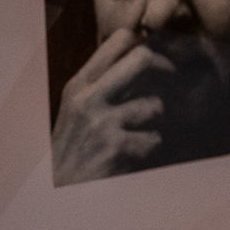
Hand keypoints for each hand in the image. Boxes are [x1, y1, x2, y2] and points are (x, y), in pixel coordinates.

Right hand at [51, 27, 173, 185]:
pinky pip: (155, 138)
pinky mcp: (118, 146)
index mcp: (78, 85)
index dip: (144, 41)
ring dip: (154, 120)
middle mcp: (89, 99)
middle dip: (165, 65)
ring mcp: (103, 122)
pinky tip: (131, 155)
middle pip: (142, 59)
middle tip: (172, 75)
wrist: (58, 189)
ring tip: (138, 132)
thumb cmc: (72, 148)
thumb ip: (100, 81)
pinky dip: (148, 148)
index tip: (153, 53)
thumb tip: (138, 49)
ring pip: (155, 104)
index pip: (117, 40)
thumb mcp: (76, 108)